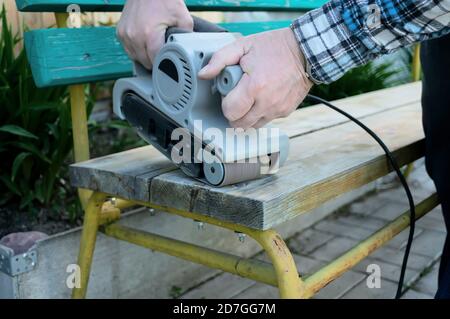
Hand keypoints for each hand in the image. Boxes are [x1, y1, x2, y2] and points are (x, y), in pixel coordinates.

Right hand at [117, 0, 192, 68]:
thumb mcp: (183, 17)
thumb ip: (186, 36)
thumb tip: (188, 49)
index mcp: (149, 35)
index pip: (155, 61)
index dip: (164, 63)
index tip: (169, 62)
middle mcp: (134, 36)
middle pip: (145, 62)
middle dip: (155, 61)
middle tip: (163, 55)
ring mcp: (125, 34)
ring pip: (135, 58)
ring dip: (144, 56)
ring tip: (154, 48)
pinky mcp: (120, 32)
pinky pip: (128, 49)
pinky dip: (136, 49)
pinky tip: (145, 44)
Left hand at [198, 28, 312, 128]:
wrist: (306, 51)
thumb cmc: (275, 46)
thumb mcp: (243, 46)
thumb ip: (220, 59)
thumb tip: (203, 74)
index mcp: (254, 87)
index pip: (230, 112)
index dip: (225, 103)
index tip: (229, 92)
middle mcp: (266, 103)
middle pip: (239, 124)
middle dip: (233, 113)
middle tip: (237, 97)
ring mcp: (277, 110)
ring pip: (252, 126)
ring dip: (246, 116)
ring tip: (250, 98)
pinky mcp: (285, 112)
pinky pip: (266, 120)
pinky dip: (260, 113)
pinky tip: (263, 97)